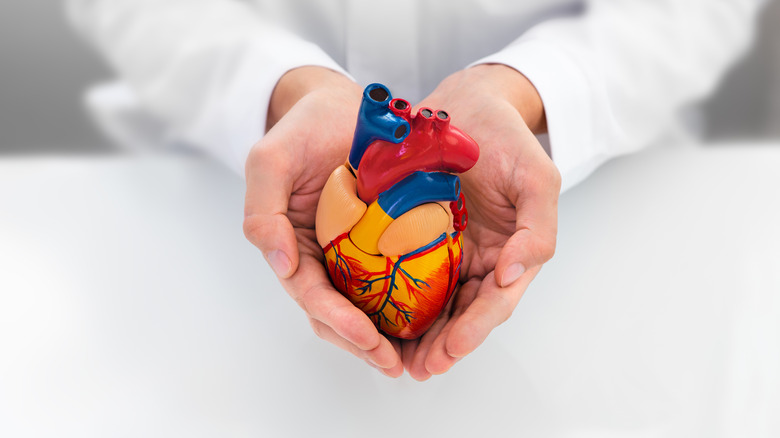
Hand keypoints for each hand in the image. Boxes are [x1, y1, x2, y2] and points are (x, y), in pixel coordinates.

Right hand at [243, 67, 403, 376]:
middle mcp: (324, 256)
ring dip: (387, 336)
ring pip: (367, 306)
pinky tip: (432, 321)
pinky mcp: (386, 242)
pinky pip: (395, 279)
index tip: (366, 337)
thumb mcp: (271, 161)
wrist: (344, 107)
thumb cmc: (303, 129)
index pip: (311, 293)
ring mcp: (354, 252)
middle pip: (338, 312)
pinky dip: (408, 304)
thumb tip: (279, 262)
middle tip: (394, 364)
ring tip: (415, 359)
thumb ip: (263, 209)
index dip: (336, 319)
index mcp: (294, 245)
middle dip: (363, 343)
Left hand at [401, 64, 560, 379]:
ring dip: (415, 332)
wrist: (467, 102)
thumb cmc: (507, 138)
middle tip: (417, 368)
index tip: (450, 353)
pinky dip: (392, 296)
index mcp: (510, 252)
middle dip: (441, 344)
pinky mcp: (412, 232)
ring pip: (430, 301)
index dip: (473, 331)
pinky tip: (373, 314)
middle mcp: (477, 258)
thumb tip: (512, 276)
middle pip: (460, 312)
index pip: (494, 302)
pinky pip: (402, 269)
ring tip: (393, 357)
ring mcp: (444, 247)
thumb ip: (537, 227)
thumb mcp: (537, 177)